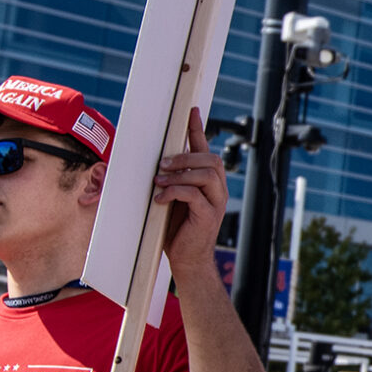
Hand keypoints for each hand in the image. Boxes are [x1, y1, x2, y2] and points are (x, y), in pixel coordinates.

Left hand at [155, 108, 228, 276]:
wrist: (187, 261)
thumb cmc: (177, 231)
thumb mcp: (171, 200)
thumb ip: (170, 182)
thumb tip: (154, 165)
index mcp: (209, 184)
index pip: (206, 150)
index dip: (198, 129)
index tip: (191, 111)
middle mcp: (217, 190)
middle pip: (211, 159)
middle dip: (185, 156)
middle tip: (161, 165)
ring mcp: (216, 203)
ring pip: (206, 173)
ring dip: (179, 173)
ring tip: (159, 181)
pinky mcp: (208, 216)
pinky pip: (194, 195)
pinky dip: (174, 193)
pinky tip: (160, 200)